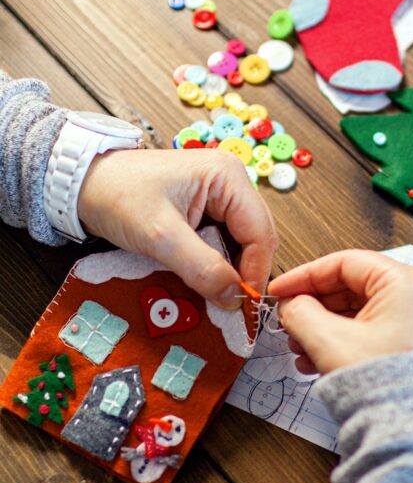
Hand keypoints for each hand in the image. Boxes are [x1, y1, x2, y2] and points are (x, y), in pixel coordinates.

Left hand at [78, 149, 277, 308]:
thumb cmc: (117, 196)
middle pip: (257, 237)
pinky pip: (225, 241)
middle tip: (229, 303)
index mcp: (228, 177)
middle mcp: (231, 182)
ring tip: (216, 294)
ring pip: (243, 243)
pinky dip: (218, 263)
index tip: (241, 305)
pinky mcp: (208, 208)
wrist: (81, 183)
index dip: (255, 272)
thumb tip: (235, 300)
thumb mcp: (159, 235)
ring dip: (231, 270)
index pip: (260, 232)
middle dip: (245, 272)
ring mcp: (221, 195)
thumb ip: (201, 267)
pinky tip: (205, 279)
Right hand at [268, 250, 412, 374]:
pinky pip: (378, 330)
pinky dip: (348, 339)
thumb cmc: (384, 386)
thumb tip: (292, 304)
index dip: (305, 275)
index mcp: (407, 282)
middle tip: (288, 321)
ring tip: (300, 347)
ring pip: (364, 311)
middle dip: (315, 306)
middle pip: (354, 287)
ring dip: (327, 326)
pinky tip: (320, 359)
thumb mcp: (329, 341)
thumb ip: (301, 312)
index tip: (281, 289)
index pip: (345, 263)